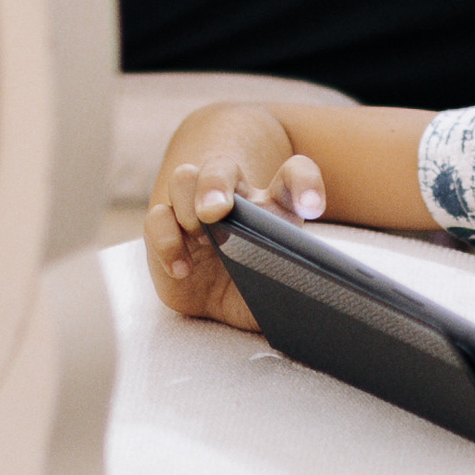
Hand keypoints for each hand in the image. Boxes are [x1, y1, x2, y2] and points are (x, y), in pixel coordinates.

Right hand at [144, 108, 324, 324]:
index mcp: (273, 206)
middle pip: (222, 166)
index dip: (305, 184)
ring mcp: (195, 211)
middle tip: (217, 212)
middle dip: (216, 184)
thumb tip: (318, 309)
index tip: (312, 209)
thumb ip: (297, 294)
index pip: (294, 176)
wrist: (219, 302)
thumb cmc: (259, 288)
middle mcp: (233, 199)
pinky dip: (166, 241)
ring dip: (188, 202)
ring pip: (184, 178)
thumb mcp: (281, 294)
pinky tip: (182, 269)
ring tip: (199, 234)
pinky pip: (157, 219)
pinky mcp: (165, 231)